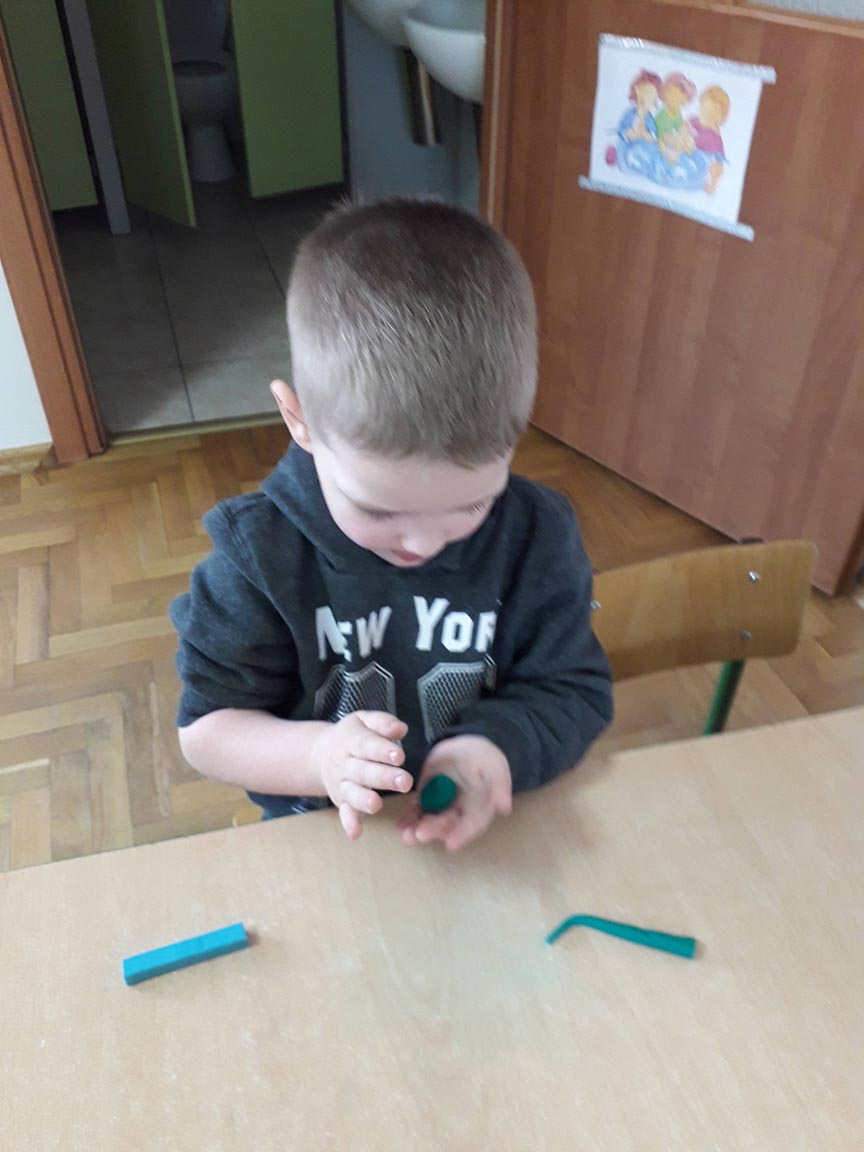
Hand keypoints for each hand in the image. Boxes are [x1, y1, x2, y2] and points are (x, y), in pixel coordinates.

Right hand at [314, 712, 410, 839]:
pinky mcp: (341, 801)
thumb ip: (383, 723)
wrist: (321, 753)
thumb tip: (401, 729)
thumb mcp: (364, 720)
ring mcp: (341, 784)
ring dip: (364, 800)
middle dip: (383, 777)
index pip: (366, 744)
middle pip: (363, 771)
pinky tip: (355, 834)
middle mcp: (344, 763)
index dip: (382, 750)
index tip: (399, 756)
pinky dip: (349, 823)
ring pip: (352, 792)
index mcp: (351, 739)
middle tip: (405, 782)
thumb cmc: (353, 736)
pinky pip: (344, 812)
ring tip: (378, 805)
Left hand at [398, 735, 511, 851]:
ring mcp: (441, 806)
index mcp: (479, 807)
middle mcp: (459, 812)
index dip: (462, 834)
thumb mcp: (496, 766)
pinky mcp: (426, 797)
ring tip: (406, 836)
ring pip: (429, 821)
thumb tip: (504, 807)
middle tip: (420, 834)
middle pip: (447, 825)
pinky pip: (416, 810)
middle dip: (434, 830)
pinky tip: (399, 828)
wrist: (467, 746)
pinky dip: (408, 820)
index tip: (451, 844)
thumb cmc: (485, 758)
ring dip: (417, 830)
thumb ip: (500, 785)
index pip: (472, 824)